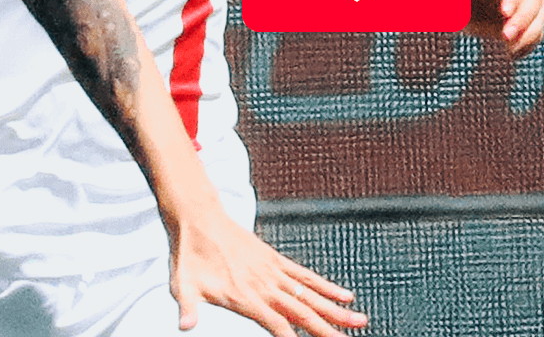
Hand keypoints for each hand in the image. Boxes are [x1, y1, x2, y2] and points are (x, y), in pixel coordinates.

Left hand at [169, 209, 366, 336]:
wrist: (196, 218)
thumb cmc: (188, 254)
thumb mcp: (182, 285)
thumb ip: (187, 308)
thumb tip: (183, 327)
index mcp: (244, 297)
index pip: (278, 327)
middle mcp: (264, 286)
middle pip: (303, 313)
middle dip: (327, 331)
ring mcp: (272, 272)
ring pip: (311, 295)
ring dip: (337, 310)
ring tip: (362, 322)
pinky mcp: (275, 259)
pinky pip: (305, 276)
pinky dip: (326, 286)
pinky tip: (345, 296)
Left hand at [468, 0, 543, 56]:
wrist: (460, 9)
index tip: (504, 13)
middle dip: (521, 18)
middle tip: (504, 37)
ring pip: (542, 14)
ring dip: (528, 33)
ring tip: (508, 48)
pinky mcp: (534, 17)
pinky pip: (538, 31)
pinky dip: (528, 44)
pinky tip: (513, 54)